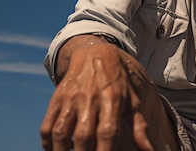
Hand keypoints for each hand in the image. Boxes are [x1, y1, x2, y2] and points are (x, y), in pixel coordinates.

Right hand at [40, 40, 159, 150]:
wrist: (96, 53)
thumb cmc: (119, 82)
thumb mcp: (133, 99)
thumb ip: (139, 126)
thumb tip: (149, 150)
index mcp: (113, 99)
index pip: (108, 132)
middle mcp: (90, 98)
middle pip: (84, 135)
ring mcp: (71, 98)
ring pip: (61, 131)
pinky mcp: (56, 98)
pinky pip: (47, 125)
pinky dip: (48, 142)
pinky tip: (56, 149)